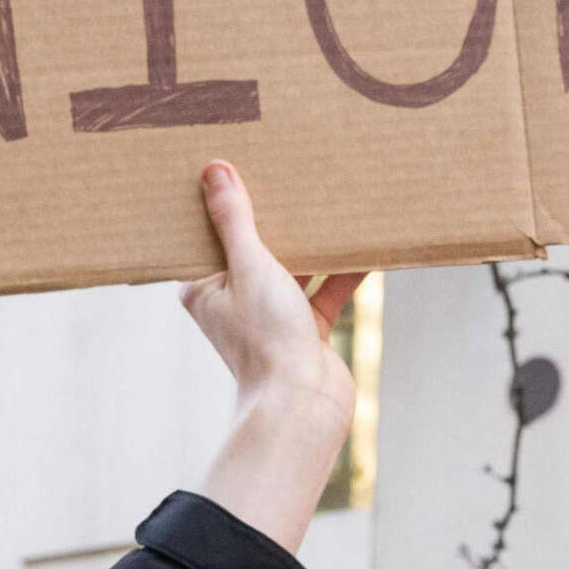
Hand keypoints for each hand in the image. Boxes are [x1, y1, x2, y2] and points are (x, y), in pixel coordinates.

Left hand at [179, 162, 364, 553]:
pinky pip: (324, 290)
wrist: (303, 405)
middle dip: (271, 216)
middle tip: (285, 171)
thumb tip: (214, 171)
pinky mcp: (305, 330)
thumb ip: (235, 219)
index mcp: (204, 288)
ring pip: (291, 266)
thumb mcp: (250, 266)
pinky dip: (341, 270)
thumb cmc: (265, 340)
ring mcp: (271, 316)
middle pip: (252, 247)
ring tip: (328, 200)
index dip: (220, 202)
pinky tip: (364, 245)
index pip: (206, 236)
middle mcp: (234, 301)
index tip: (233, 164)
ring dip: (310, 240)